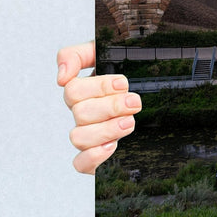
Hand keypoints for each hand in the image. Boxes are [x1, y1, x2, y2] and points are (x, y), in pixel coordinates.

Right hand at [57, 41, 140, 174]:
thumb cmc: (127, 73)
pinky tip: (112, 146)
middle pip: (80, 113)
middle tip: (133, 102)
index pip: (73, 89)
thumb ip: (78, 55)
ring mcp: (88, 135)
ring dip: (106, 129)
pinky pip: (81, 164)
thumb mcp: (106, 53)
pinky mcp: (96, 157)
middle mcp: (82, 114)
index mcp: (83, 90)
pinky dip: (94, 156)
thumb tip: (62, 76)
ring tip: (129, 122)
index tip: (123, 84)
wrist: (155, 95)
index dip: (99, 87)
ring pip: (78, 137)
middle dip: (111, 106)